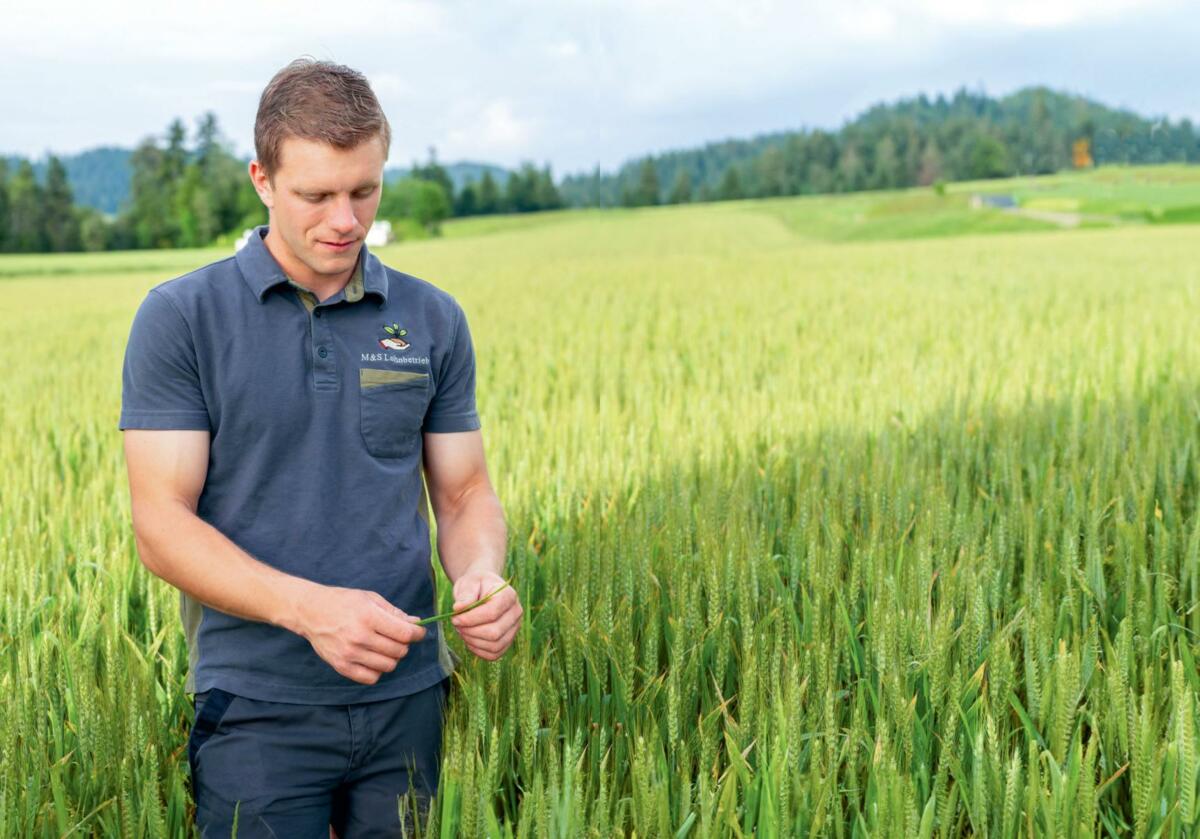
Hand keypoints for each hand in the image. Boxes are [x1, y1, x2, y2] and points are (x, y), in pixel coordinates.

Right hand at [297, 586, 426, 684]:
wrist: (311, 612)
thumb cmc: (343, 602)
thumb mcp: (370, 598)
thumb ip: (394, 612)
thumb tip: (416, 624)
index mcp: (369, 617)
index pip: (405, 634)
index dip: (417, 634)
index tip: (419, 632)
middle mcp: (359, 637)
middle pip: (399, 651)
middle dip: (404, 644)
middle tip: (397, 637)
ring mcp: (350, 654)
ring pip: (388, 666)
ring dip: (392, 657)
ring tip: (384, 647)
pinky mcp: (342, 666)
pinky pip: (371, 678)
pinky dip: (377, 670)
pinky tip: (373, 658)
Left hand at [450, 569, 522, 660]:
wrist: (484, 589)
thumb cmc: (476, 585)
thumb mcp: (469, 583)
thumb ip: (465, 595)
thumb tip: (458, 608)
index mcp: (509, 595)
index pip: (492, 613)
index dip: (470, 619)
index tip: (454, 618)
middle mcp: (516, 613)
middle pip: (494, 633)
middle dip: (470, 632)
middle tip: (456, 625)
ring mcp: (514, 628)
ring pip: (495, 646)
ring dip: (473, 642)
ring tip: (462, 630)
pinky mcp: (508, 640)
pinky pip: (495, 654)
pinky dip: (479, 650)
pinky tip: (469, 639)